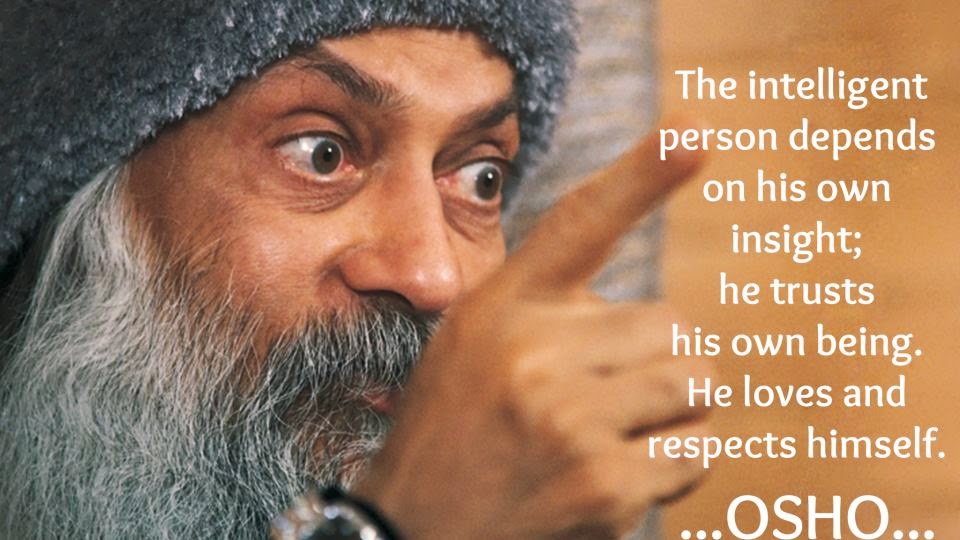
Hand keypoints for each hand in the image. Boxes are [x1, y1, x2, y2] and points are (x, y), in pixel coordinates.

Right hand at [354, 121, 709, 539]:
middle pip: (675, 327)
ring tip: (610, 437)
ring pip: (697, 384)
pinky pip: (696, 452)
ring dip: (673, 414)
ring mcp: (569, 416)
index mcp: (500, 306)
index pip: (581, 223)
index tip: (696, 129)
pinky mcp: (603, 481)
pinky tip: (614, 479)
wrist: (418, 529)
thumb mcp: (476, 346)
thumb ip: (552, 313)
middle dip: (658, 366)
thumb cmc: (456, 430)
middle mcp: (532, 350)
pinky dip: (672, 467)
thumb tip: (671, 326)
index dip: (643, 172)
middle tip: (602, 403)